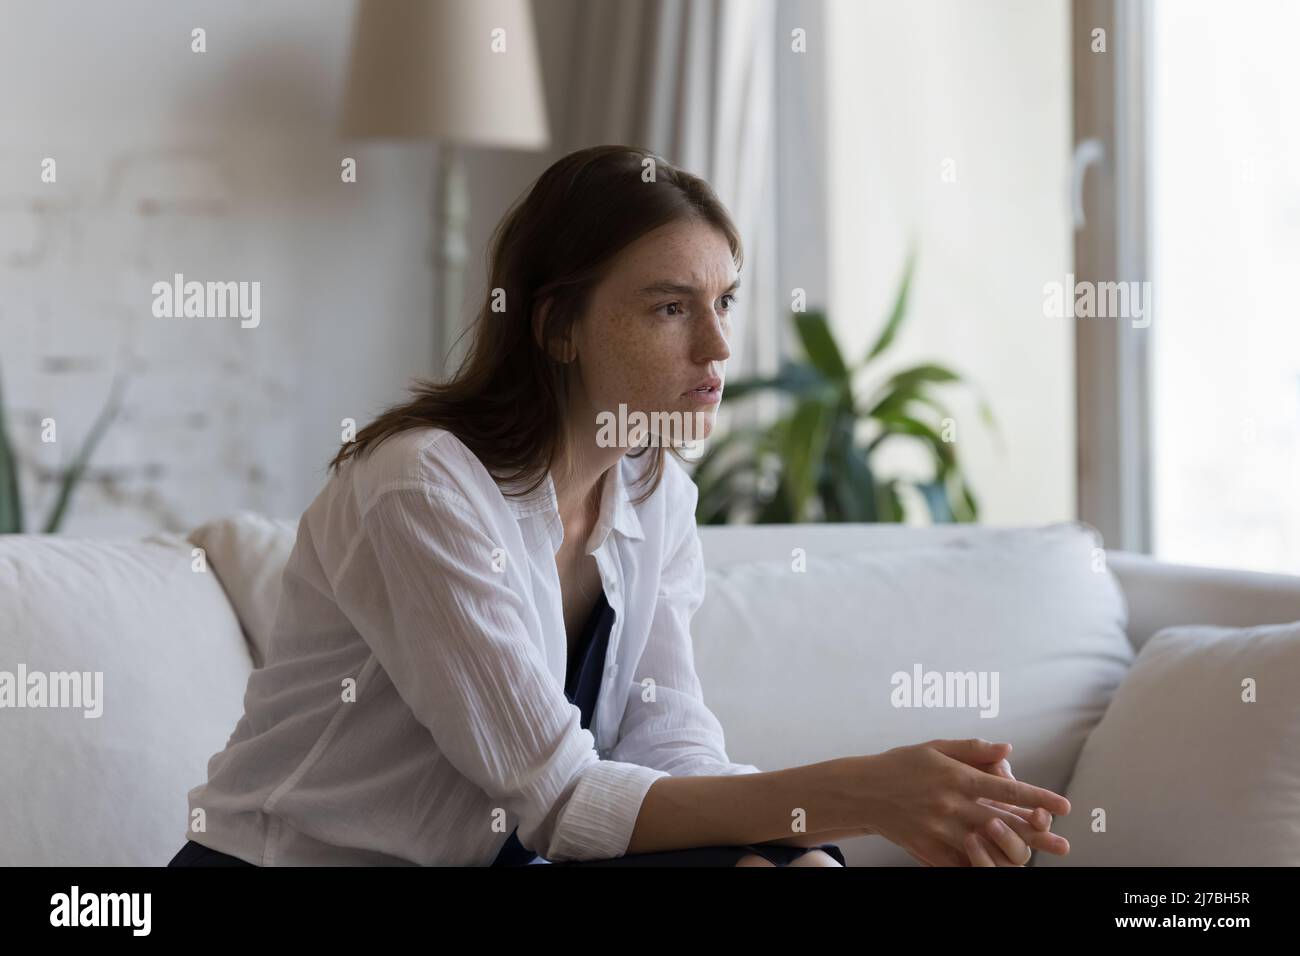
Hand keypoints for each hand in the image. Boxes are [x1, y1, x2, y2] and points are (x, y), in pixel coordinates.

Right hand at [858, 738, 1070, 866]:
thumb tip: (1009, 749)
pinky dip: (982, 865)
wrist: (862, 791)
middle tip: (1064, 844)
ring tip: (1036, 859)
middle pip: (1004, 824)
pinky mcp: (929, 850)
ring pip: (987, 847)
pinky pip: (961, 863)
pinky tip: (998, 867)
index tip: (1064, 806)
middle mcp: (952, 806)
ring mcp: (940, 831)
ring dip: (1015, 853)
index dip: (1038, 798)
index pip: (1006, 791)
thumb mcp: (935, 747)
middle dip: (1037, 835)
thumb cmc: (901, 764)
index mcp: (956, 778)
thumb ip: (972, 749)